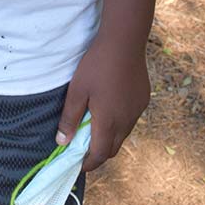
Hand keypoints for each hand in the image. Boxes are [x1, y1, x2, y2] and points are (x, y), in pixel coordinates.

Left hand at [56, 32, 150, 171]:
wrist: (124, 42)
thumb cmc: (96, 65)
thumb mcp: (77, 90)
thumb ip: (69, 118)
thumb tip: (62, 142)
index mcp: (108, 122)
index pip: (100, 155)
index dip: (88, 163)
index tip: (78, 163)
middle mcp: (126, 121)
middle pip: (113, 148)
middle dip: (98, 152)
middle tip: (83, 147)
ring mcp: (137, 111)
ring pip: (123, 134)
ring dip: (110, 136)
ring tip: (95, 125)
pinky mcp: (142, 100)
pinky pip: (130, 119)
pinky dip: (119, 122)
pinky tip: (110, 106)